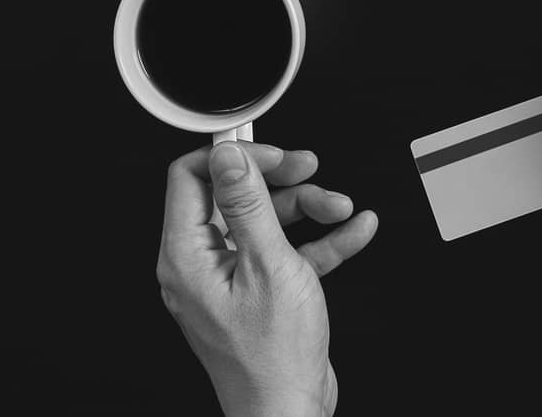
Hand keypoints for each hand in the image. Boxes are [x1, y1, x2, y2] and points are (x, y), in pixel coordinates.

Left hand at [158, 142, 378, 416]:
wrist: (290, 411)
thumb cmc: (273, 357)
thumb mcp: (269, 266)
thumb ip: (248, 205)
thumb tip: (228, 156)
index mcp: (187, 257)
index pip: (191, 179)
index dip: (233, 157)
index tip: (270, 151)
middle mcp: (202, 266)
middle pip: (235, 197)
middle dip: (280, 181)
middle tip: (310, 168)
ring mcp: (230, 281)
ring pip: (266, 223)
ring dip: (308, 209)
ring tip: (341, 207)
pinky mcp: (258, 294)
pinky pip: (286, 253)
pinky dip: (320, 240)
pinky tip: (353, 231)